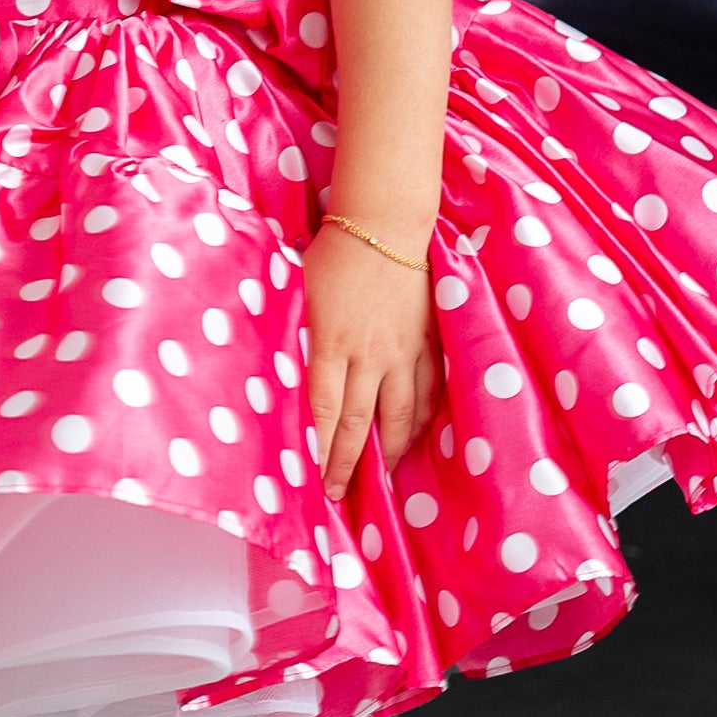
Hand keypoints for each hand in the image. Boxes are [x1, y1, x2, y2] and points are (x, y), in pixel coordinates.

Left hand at [301, 223, 440, 504]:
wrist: (385, 224)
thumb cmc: (335, 253)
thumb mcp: (302, 293)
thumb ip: (302, 337)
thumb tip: (288, 373)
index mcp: (331, 343)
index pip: (324, 412)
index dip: (321, 452)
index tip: (315, 480)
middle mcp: (368, 356)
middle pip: (359, 423)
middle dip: (349, 464)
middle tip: (340, 493)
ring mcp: (403, 352)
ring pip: (400, 415)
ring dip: (389, 451)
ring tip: (381, 476)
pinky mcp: (427, 342)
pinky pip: (427, 391)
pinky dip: (421, 419)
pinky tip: (414, 435)